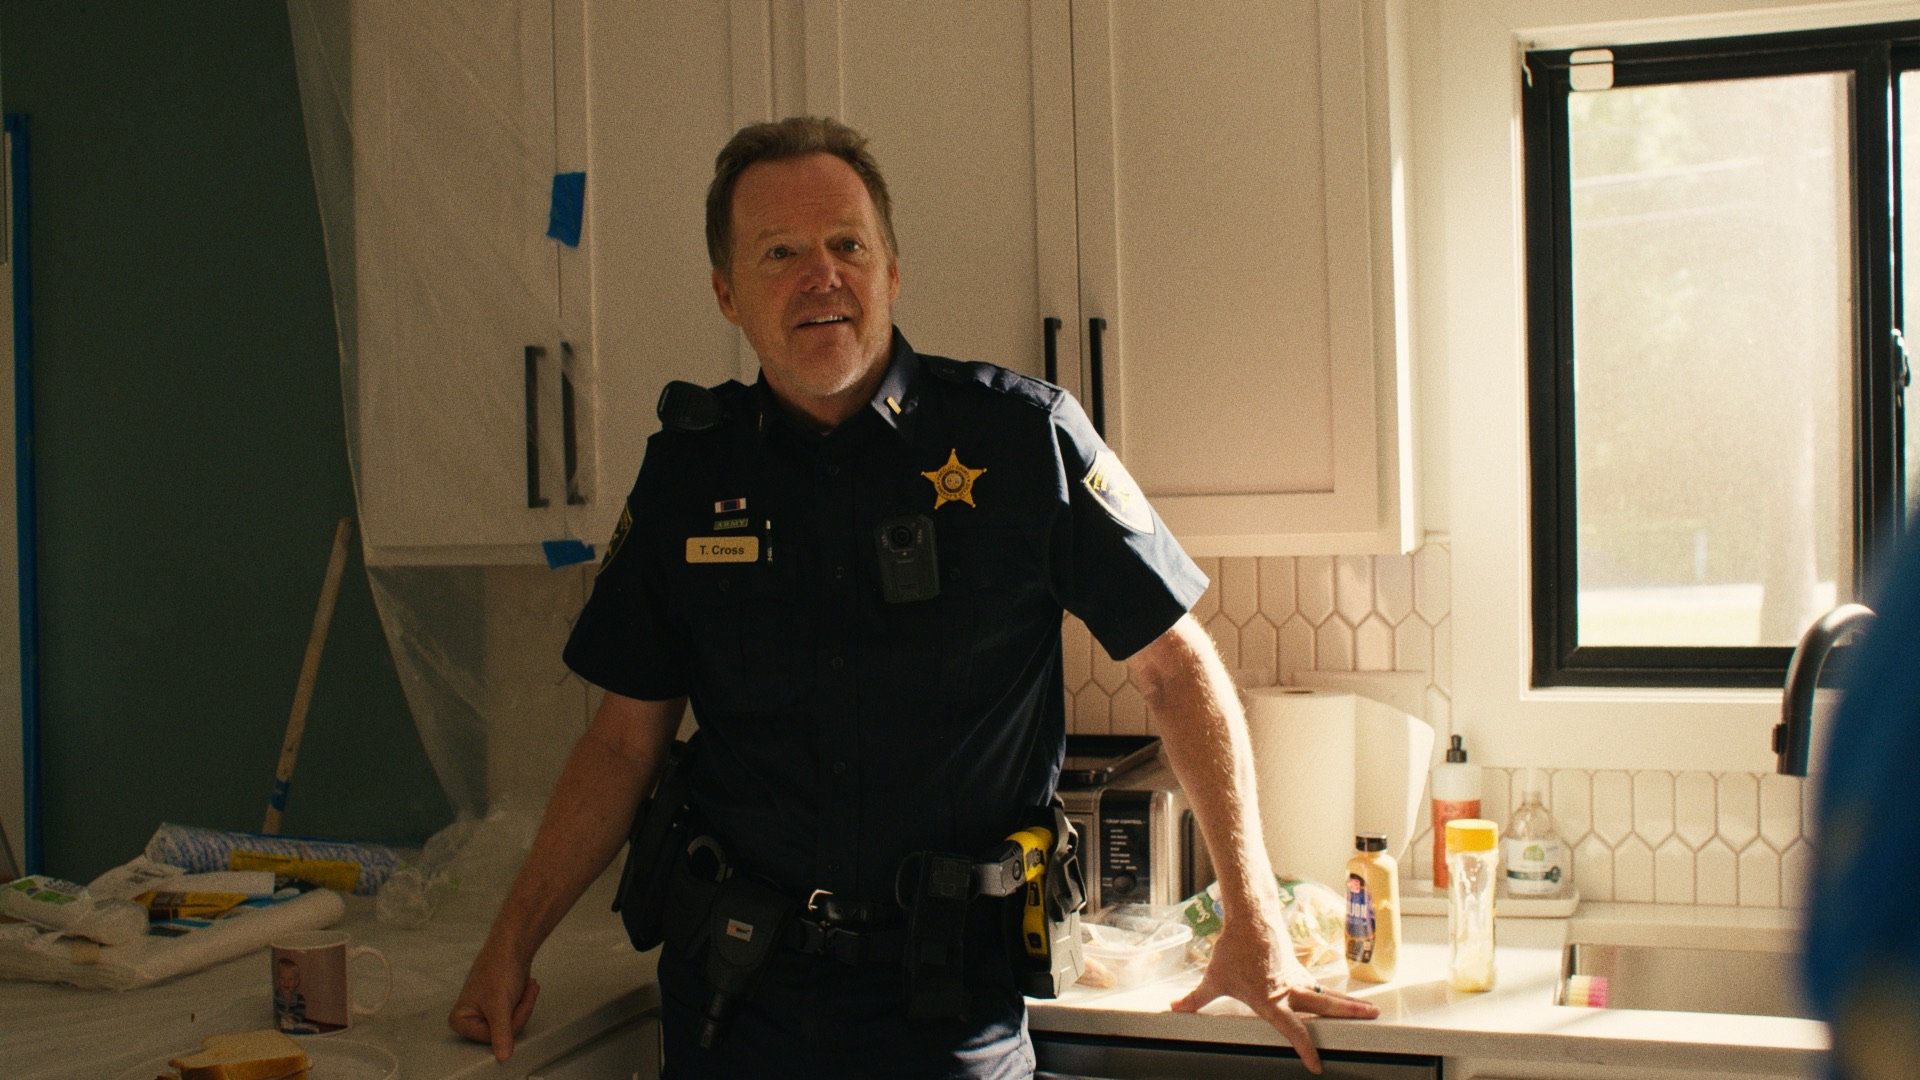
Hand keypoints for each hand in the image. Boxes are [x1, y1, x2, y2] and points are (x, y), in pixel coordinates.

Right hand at [448, 946, 541, 1060]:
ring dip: (524, 1005)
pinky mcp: (497, 1006)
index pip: (491, 1038)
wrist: (514, 945)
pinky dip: (525, 1001)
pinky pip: (515, 1014)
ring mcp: (484, 1012)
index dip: (510, 1022)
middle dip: (519, 1012)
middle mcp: (469, 1018)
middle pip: (502, 1032)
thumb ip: (501, 1033)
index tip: (512, 1002)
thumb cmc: (499, 968)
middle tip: (521, 993)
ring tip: (525, 987)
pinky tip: (526, 987)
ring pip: (512, 1024)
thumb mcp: (500, 1006)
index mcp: (460, 1020)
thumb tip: (503, 1057)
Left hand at [1170, 914, 1378, 1074]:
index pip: (1294, 1030)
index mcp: (1271, 1000)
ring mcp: (1296, 976)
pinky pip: (1314, 984)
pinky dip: (1327, 993)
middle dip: (1350, 1013)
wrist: (1249, 916)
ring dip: (1346, 1003)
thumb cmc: (1233, 948)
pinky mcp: (1296, 965)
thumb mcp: (1214, 978)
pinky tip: (1333, 998)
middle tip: (1374, 1017)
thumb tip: (1175, 1009)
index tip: (1316, 1065)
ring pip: (1326, 994)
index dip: (1305, 1049)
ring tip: (1368, 1010)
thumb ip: (1195, 999)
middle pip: (1326, 1006)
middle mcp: (1290, 989)